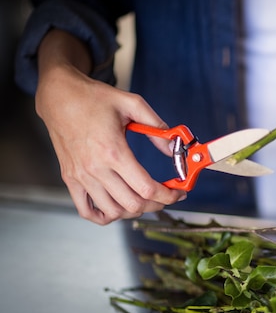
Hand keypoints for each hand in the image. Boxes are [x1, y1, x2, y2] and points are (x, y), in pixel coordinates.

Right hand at [36, 30, 184, 224]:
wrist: (59, 97)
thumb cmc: (93, 98)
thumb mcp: (132, 104)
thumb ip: (157, 128)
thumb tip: (174, 148)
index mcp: (113, 151)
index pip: (147, 188)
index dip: (169, 195)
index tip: (179, 192)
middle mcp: (95, 168)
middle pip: (133, 204)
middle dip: (157, 204)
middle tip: (167, 195)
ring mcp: (81, 177)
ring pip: (113, 212)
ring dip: (135, 211)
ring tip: (145, 199)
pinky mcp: (70, 179)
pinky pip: (87, 211)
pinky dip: (106, 216)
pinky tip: (119, 206)